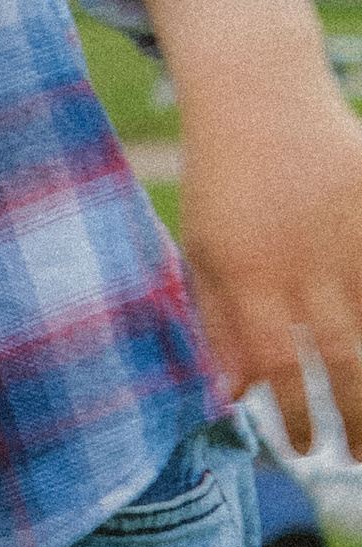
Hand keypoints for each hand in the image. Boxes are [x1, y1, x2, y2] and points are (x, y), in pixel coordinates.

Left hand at [177, 75, 361, 452]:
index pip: (279, 366)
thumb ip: (218, 325)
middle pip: (346, 356)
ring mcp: (350, 231)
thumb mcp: (200, 252)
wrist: (257, 94)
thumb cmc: (222, 183)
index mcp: (249, 276)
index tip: (310, 452)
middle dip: (359, 416)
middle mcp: (305, 261)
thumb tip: (235, 399)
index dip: (297, 416)